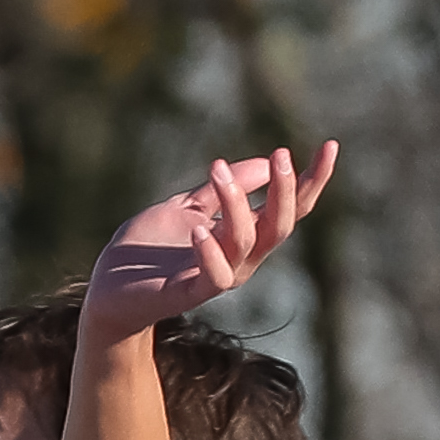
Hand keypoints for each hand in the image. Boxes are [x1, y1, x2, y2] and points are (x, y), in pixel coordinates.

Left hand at [83, 142, 338, 347]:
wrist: (108, 287)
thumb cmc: (148, 248)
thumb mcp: (187, 206)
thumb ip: (220, 188)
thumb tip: (266, 161)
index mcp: (243, 236)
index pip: (290, 209)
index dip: (313, 181)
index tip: (331, 146)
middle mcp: (240, 259)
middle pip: (281, 225)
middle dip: (286, 190)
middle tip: (281, 156)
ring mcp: (217, 276)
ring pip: (249, 241)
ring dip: (238, 203)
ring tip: (218, 170)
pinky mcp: (189, 293)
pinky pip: (214, 276)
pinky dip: (211, 252)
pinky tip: (201, 229)